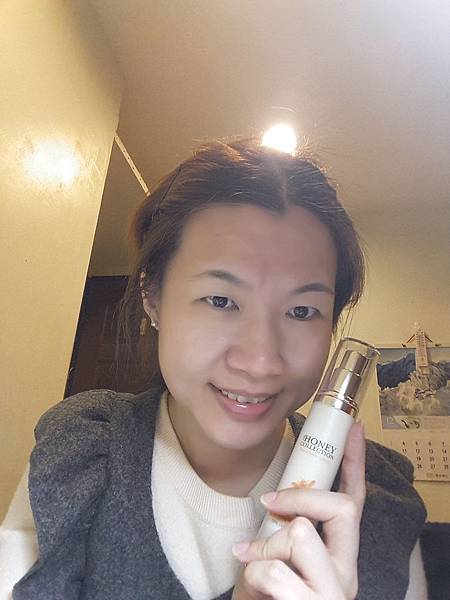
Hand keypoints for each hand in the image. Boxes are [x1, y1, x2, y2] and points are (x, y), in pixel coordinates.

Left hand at [231, 421, 365, 599]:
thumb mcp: (279, 561)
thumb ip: (287, 534)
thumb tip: (277, 500)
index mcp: (339, 557)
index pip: (354, 503)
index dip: (354, 463)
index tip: (352, 429)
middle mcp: (345, 574)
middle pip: (339, 509)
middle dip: (300, 499)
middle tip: (269, 505)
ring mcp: (332, 594)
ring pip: (302, 535)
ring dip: (266, 546)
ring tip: (252, 565)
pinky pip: (275, 571)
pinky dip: (252, 573)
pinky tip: (251, 592)